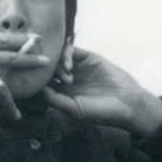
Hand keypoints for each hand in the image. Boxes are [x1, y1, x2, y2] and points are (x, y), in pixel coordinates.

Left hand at [42, 45, 161, 135]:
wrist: (127, 102)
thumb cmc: (101, 112)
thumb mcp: (74, 109)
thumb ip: (55, 100)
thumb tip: (39, 88)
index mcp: (62, 93)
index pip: (42, 82)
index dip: (36, 80)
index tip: (34, 83)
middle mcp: (67, 79)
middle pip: (47, 67)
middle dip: (46, 71)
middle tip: (55, 80)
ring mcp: (77, 67)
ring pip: (57, 57)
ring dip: (57, 64)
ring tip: (68, 76)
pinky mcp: (88, 57)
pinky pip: (71, 49)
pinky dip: (66, 54)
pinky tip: (69, 66)